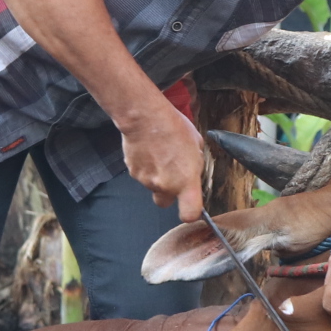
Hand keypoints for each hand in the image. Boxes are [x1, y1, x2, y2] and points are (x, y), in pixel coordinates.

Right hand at [122, 103, 206, 221]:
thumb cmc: (172, 126)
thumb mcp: (196, 144)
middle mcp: (165, 185)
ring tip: (160, 154)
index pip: (189, 213)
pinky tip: (149, 151)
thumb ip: (195, 164)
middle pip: (165, 203)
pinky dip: (145, 166)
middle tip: (172, 175)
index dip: (191, 213)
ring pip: (152, 187)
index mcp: (185, 181)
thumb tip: (192, 169)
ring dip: (157, 176)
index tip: (192, 206)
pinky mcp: (133, 172)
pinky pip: (142, 175)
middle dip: (169, 194)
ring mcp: (147, 180)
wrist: (145, 117)